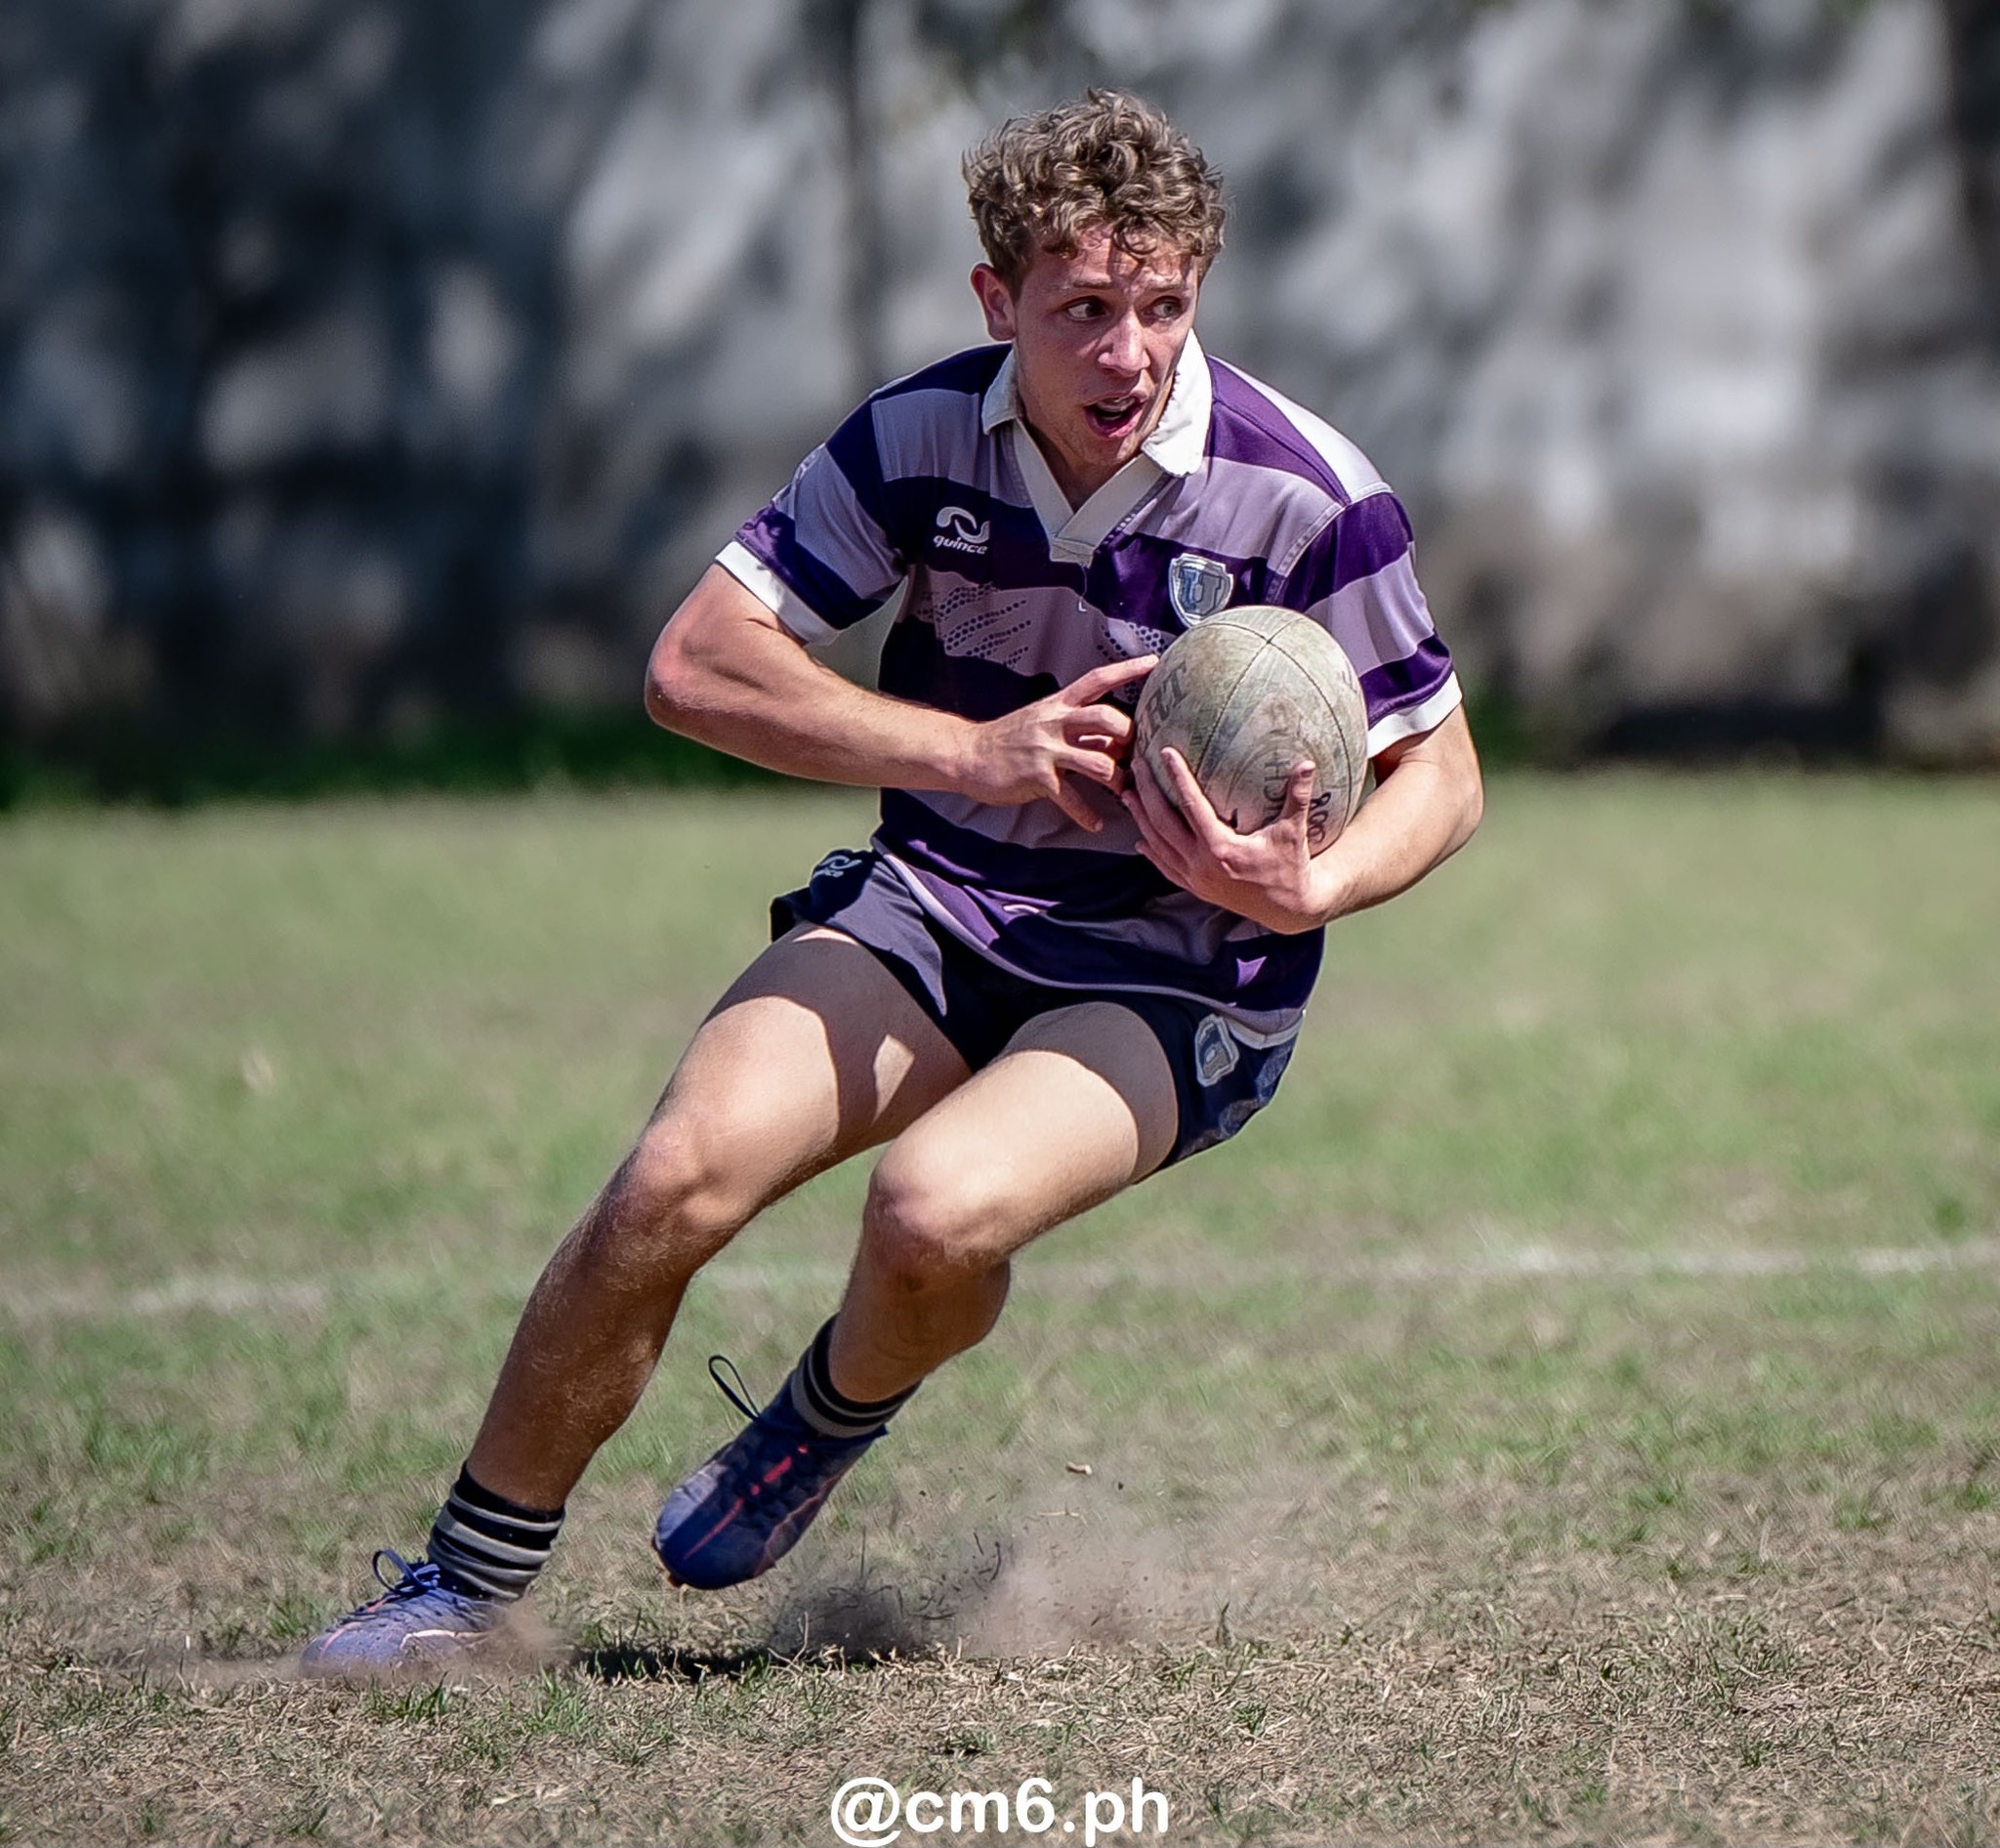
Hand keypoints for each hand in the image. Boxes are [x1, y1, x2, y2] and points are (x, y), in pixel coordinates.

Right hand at [957, 655, 1156, 831]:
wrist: (969, 754)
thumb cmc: (1012, 739)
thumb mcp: (1044, 722)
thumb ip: (1078, 726)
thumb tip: (1116, 737)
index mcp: (1059, 704)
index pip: (1098, 679)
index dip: (1127, 669)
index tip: (1154, 662)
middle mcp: (1055, 722)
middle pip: (1107, 718)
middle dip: (1129, 737)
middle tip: (1135, 754)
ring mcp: (1046, 749)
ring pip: (1098, 762)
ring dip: (1117, 781)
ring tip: (1121, 792)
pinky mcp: (1038, 777)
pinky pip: (1073, 799)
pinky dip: (1088, 815)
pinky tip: (1095, 824)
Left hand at [1124, 747, 1339, 933]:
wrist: (1289, 910)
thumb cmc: (1292, 867)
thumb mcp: (1294, 831)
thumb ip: (1298, 796)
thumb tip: (1307, 762)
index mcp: (1222, 849)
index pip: (1192, 806)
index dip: (1178, 777)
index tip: (1165, 752)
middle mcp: (1202, 865)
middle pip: (1163, 823)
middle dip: (1147, 793)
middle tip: (1137, 765)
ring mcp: (1196, 879)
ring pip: (1158, 845)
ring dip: (1141, 819)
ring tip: (1129, 793)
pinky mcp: (1197, 889)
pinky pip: (1167, 868)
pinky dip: (1153, 852)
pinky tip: (1141, 839)